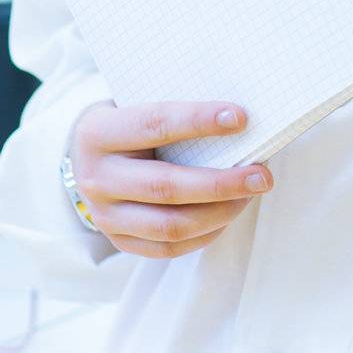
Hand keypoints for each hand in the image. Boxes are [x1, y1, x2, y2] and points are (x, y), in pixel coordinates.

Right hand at [68, 100, 272, 258]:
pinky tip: (229, 213)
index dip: (199, 121)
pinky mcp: (118, 240)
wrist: (90, 156)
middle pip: (165, 186)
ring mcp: (104, 215)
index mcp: (100, 133)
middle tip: (262, 176)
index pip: (155, 124)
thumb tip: (241, 118)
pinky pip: (167, 248)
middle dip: (221, 183)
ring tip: (251, 194)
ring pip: (168, 225)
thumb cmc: (133, 123)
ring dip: (219, 212)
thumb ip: (179, 108)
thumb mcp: (140, 104)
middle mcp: (97, 178)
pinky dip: (206, 233)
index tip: (242, 118)